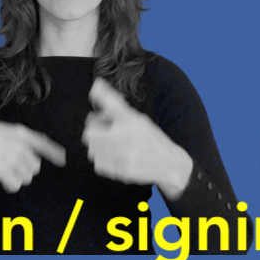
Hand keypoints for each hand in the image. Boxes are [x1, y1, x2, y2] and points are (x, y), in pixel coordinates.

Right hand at [0, 120, 65, 190]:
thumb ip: (20, 141)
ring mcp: (12, 157)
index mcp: (20, 133)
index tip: (63, 160)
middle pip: (35, 167)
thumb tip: (34, 159)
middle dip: (25, 170)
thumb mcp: (3, 131)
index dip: (54, 152)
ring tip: (3, 172)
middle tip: (10, 168)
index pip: (43, 143)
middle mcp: (20, 145)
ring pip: (26, 177)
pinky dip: (10, 185)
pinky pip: (15, 185)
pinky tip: (2, 180)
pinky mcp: (4, 170)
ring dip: (16, 178)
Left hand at [82, 78, 192, 197]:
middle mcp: (128, 136)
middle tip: (100, 130)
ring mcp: (124, 155)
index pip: (112, 104)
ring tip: (107, 145)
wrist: (169, 163)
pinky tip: (111, 157)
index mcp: (132, 120)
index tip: (95, 88)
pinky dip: (102, 160)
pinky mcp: (123, 171)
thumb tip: (96, 88)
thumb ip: (115, 108)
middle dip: (93, 130)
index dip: (100, 94)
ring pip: (92, 151)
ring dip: (96, 147)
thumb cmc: (151, 139)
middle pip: (90, 133)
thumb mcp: (137, 119)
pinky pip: (99, 165)